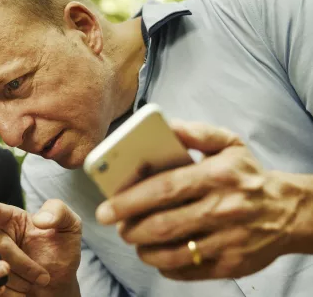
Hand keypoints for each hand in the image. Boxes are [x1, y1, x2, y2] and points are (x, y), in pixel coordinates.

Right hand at [0, 200, 81, 296]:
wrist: (58, 286)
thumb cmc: (61, 252)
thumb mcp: (69, 226)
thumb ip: (59, 211)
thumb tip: (39, 219)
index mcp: (11, 218)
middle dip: (23, 264)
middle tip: (44, 276)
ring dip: (20, 281)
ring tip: (37, 282)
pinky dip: (14, 294)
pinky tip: (25, 292)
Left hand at [95, 121, 312, 279]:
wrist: (290, 211)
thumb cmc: (247, 174)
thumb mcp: (229, 143)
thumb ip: (195, 132)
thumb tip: (165, 126)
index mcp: (217, 176)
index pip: (164, 188)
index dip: (129, 199)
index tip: (106, 207)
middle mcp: (223, 209)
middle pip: (164, 224)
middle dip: (130, 228)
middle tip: (116, 225)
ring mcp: (229, 241)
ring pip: (173, 252)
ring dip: (144, 249)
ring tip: (134, 239)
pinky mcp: (232, 265)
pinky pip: (189, 270)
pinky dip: (166, 266)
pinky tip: (158, 254)